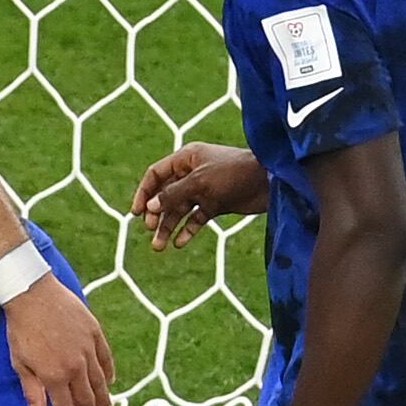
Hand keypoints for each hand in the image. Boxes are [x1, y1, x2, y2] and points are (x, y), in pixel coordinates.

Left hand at [2, 277, 111, 405]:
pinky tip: (110, 382)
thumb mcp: (21, 364)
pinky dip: (109, 372)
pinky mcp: (95, 333)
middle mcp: (75, 367)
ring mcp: (87, 349)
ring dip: (104, 400)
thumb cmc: (21, 329)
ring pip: (100, 382)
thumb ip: (32, 393)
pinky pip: (106, 358)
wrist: (32, 294)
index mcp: (54, 377)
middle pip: (86, 400)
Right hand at [130, 142, 267, 251]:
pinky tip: (180, 243)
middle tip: (151, 230)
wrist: (269, 181)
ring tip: (159, 246)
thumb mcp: (199, 182)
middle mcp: (192, 173)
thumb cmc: (234, 173)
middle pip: (165, 194)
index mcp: (186, 159)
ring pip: (179, 210)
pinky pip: (196, 218)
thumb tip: (150, 208)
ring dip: (169, 227)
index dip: (144, 193)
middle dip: (156, 214)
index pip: (156, 175)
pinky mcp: (215, 204)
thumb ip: (173, 195)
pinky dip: (187, 230)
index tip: (136, 213)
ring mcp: (204, 189)